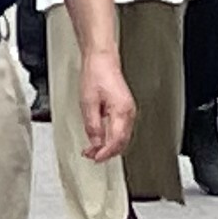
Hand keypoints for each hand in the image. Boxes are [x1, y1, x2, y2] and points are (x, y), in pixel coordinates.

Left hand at [73, 49, 133, 164]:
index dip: (105, 153)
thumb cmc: (96, 74)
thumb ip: (93, 126)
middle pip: (121, 142)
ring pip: (122, 137)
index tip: (95, 158)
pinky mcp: (125, 108)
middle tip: (91, 156)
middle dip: (106, 152)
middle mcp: (129, 112)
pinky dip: (111, 137)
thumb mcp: (88, 103)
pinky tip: (100, 138)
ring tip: (93, 149)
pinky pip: (120, 129)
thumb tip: (95, 143)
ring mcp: (128, 110)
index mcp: (122, 111)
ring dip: (108, 145)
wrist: (102, 60)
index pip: (116, 141)